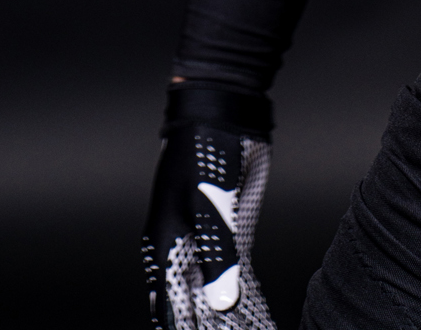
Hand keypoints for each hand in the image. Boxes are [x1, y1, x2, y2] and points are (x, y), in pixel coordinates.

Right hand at [143, 85, 275, 328]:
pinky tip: (253, 315)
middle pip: (190, 305)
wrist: (222, 112)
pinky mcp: (228, 234)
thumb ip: (218, 255)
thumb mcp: (212, 204)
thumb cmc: (206, 151)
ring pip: (211, 294)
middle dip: (206, 326)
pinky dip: (239, 299)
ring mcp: (205, 242)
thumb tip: (223, 304)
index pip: (173, 307)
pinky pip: (231, 275)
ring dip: (224, 317)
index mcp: (167, 245)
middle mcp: (181, 249)